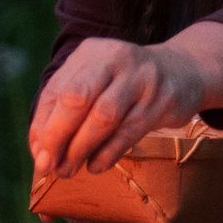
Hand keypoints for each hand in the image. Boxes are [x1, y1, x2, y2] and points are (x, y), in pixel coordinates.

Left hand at [28, 37, 208, 181]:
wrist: (183, 72)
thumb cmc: (126, 84)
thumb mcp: (96, 82)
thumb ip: (66, 109)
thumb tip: (41, 151)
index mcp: (90, 52)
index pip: (56, 91)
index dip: (42, 126)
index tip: (39, 156)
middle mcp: (114, 59)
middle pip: (76, 98)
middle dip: (57, 136)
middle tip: (49, 166)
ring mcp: (141, 78)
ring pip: (103, 117)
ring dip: (81, 148)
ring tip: (69, 170)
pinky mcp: (163, 100)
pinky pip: (129, 131)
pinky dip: (108, 152)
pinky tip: (96, 165)